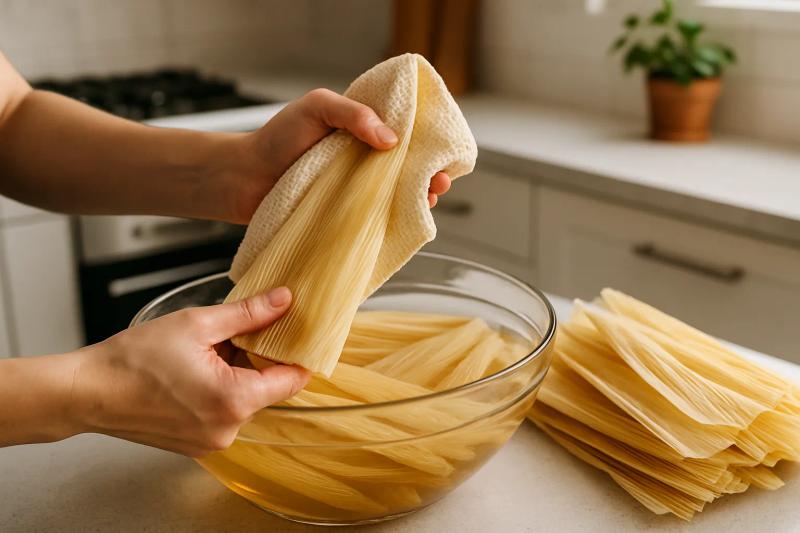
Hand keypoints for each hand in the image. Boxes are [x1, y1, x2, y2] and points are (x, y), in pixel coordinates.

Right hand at [71, 287, 308, 456]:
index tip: (296, 334)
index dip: (297, 354)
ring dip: (238, 375)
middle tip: (240, 333)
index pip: (292, 380)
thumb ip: (248, 314)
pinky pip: (224, 414)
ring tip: (209, 353)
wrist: (88, 392)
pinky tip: (197, 373)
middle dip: (259, 359)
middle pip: (268, 390)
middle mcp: (227, 429)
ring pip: (245, 401)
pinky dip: (220, 392)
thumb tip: (283, 300)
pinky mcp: (197, 445)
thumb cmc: (133, 359)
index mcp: (234, 400)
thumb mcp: (197, 324)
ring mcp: (212, 442)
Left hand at [227, 88, 451, 223]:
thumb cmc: (276, 139)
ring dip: (416, 200)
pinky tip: (405, 224)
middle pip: (407, 170)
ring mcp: (355, 191)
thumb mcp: (317, 108)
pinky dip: (393, 223)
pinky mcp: (345, 217)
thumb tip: (391, 140)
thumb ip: (353, 114)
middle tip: (439, 183)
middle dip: (429, 176)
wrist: (244, 179)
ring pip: (396, 197)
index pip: (404, 136)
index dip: (426, 144)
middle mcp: (363, 163)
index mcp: (361, 132)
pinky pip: (375, 220)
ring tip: (427, 202)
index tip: (441, 154)